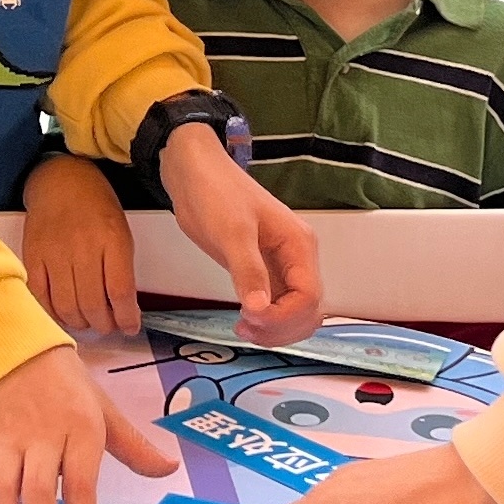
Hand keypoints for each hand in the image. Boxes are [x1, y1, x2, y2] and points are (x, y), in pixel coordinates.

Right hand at [0, 343, 174, 503]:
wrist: (10, 345)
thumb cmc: (63, 383)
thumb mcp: (103, 408)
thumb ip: (134, 446)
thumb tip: (169, 469)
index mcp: (78, 428)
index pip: (81, 487)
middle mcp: (39, 436)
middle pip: (38, 496)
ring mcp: (2, 440)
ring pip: (1, 494)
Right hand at [21, 154, 139, 334]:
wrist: (60, 179)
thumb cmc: (95, 205)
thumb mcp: (120, 230)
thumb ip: (122, 268)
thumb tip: (123, 308)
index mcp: (112, 239)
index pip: (120, 292)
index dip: (126, 318)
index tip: (130, 327)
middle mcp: (83, 247)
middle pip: (93, 304)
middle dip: (104, 325)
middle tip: (108, 326)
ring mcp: (55, 252)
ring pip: (67, 306)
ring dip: (80, 322)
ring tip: (88, 321)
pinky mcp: (33, 256)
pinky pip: (42, 296)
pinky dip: (54, 312)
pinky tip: (64, 312)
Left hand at [156, 122, 322, 347]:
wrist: (194, 174)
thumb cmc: (216, 194)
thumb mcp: (232, 233)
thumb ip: (248, 272)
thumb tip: (259, 311)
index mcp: (299, 245)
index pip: (309, 296)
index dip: (284, 317)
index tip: (251, 319)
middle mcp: (297, 259)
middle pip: (308, 310)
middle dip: (281, 327)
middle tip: (245, 328)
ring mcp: (281, 266)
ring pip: (294, 312)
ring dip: (275, 329)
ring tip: (242, 328)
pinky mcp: (262, 271)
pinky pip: (276, 306)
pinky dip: (266, 321)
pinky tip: (243, 322)